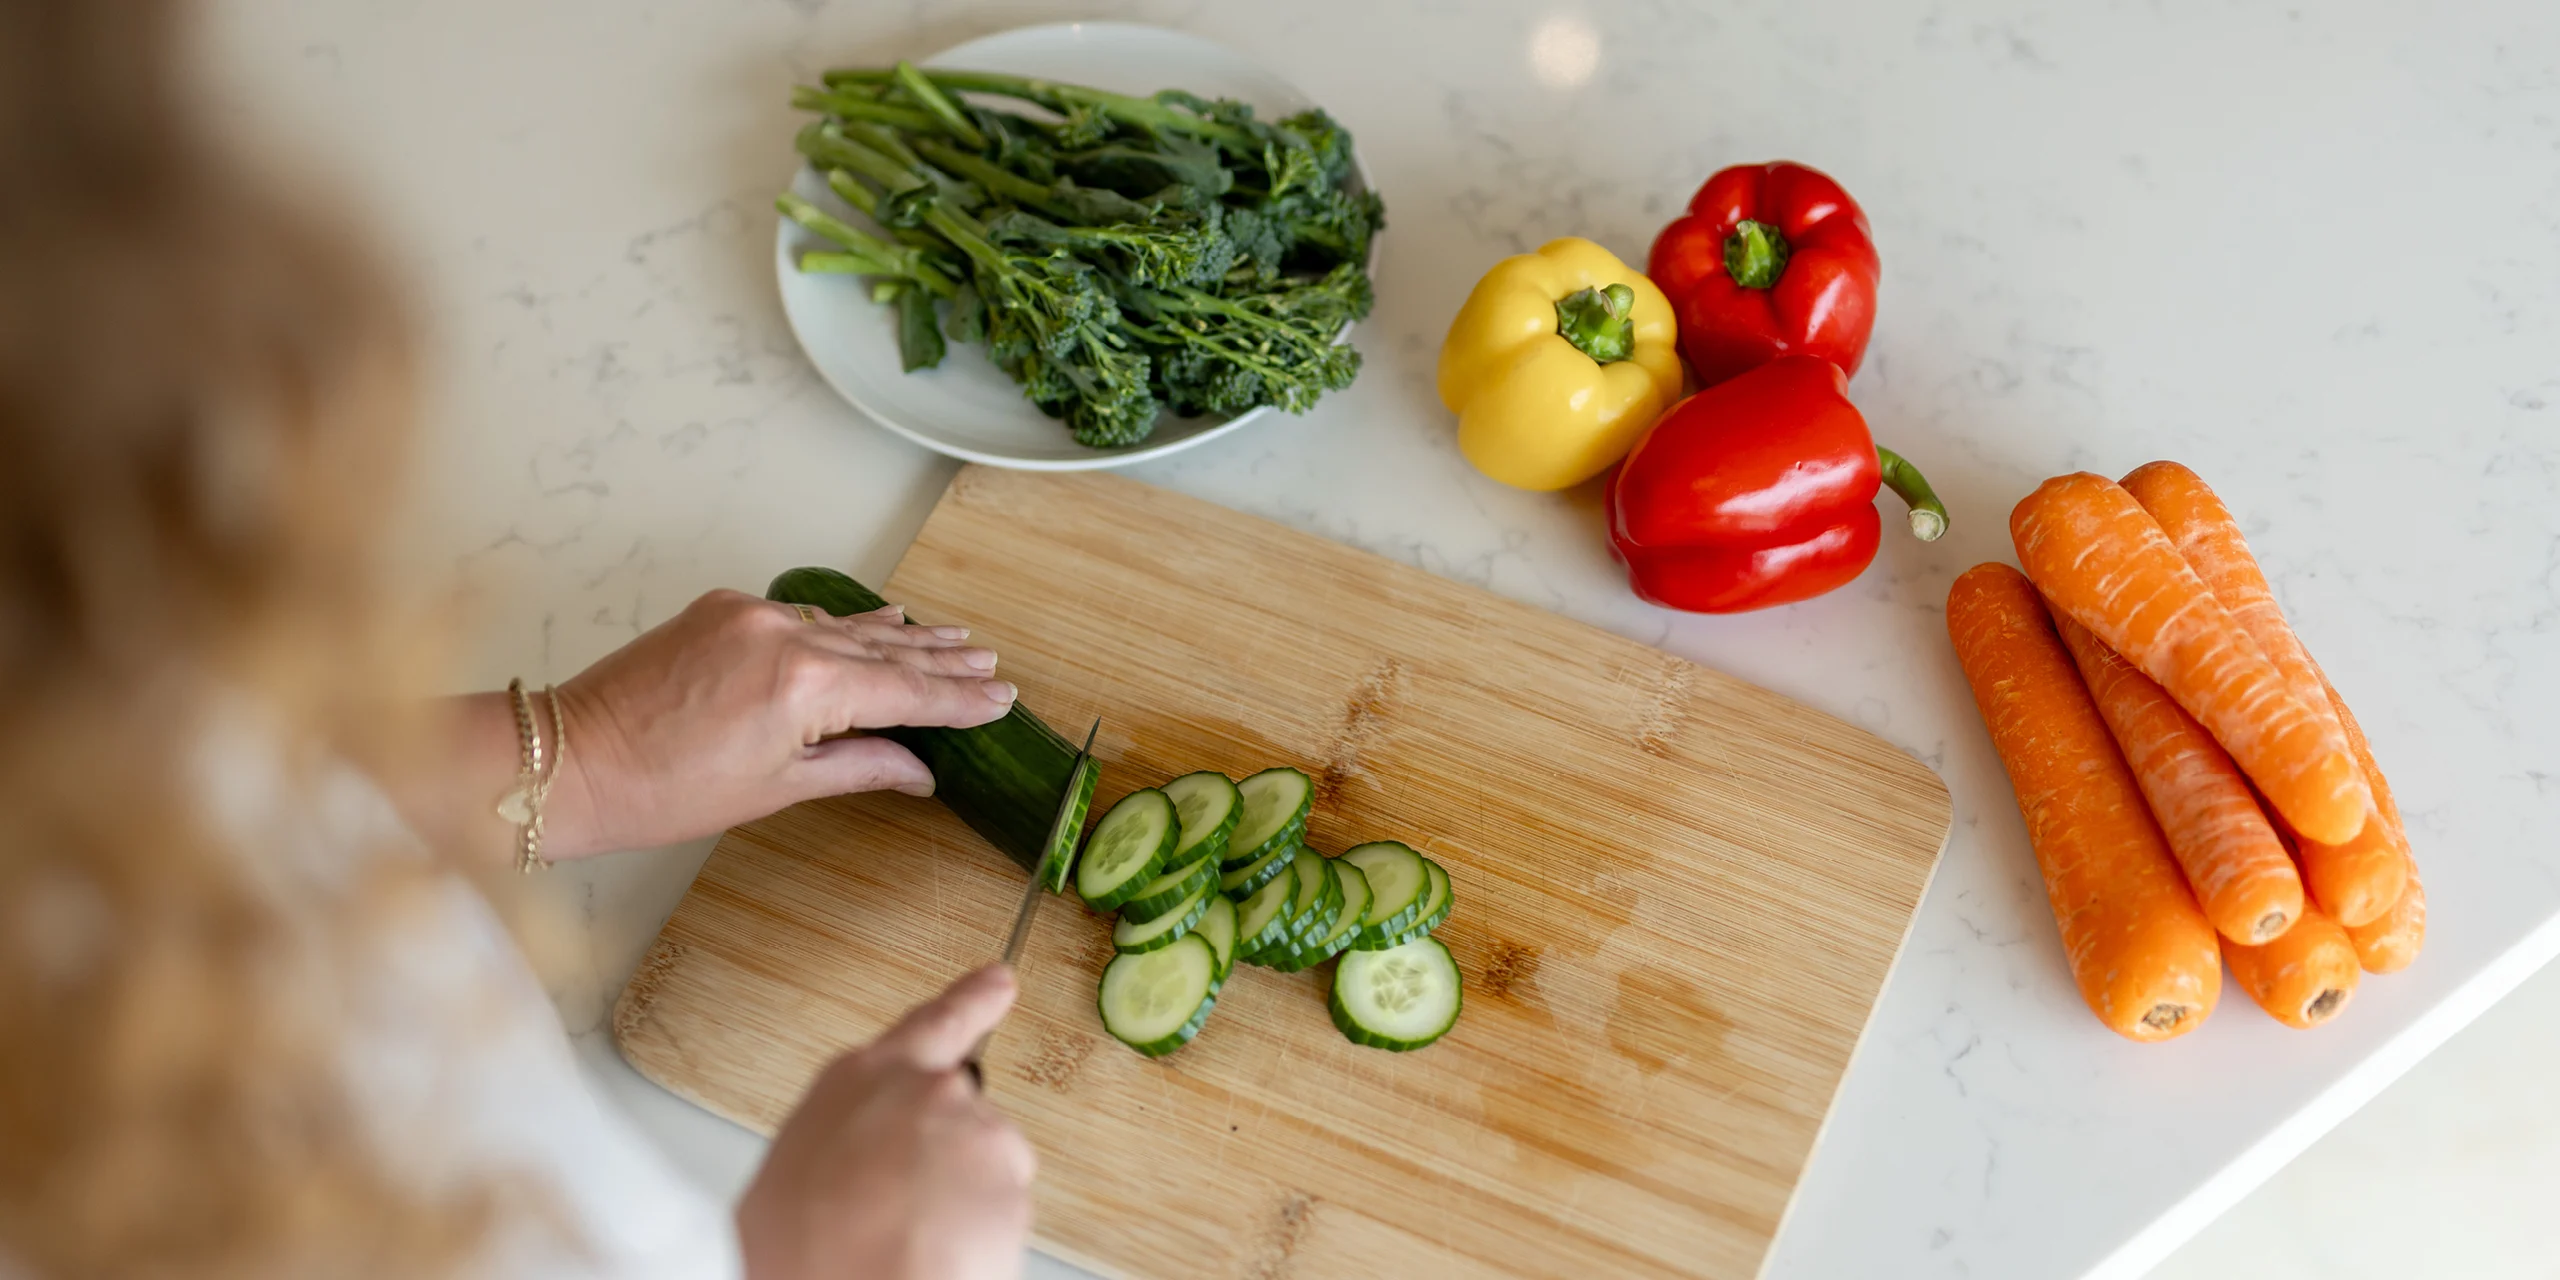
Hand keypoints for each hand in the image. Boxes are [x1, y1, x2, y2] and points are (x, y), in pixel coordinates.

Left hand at [545, 589, 1016, 858]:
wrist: (570, 761)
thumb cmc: (663, 791)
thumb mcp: (776, 789)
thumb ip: (859, 766)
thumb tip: (920, 770)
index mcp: (805, 687)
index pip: (905, 690)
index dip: (957, 698)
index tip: (1001, 697)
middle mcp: (784, 636)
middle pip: (884, 649)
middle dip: (941, 660)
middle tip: (991, 663)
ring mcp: (751, 615)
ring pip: (846, 627)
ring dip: (901, 636)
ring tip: (953, 638)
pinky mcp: (722, 610)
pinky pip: (803, 616)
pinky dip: (844, 626)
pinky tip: (881, 621)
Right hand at [739, 966, 1034, 1279]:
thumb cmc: (802, 1248)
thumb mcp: (795, 1173)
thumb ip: (845, 1141)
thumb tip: (853, 1166)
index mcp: (863, 1079)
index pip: (932, 1023)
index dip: (971, 1001)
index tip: (999, 982)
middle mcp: (929, 1091)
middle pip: (960, 1117)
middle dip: (944, 1162)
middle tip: (905, 1211)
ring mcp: (977, 1132)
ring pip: (985, 1170)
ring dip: (961, 1206)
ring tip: (908, 1244)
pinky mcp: (1012, 1182)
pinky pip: (1004, 1214)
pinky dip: (980, 1241)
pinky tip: (936, 1259)